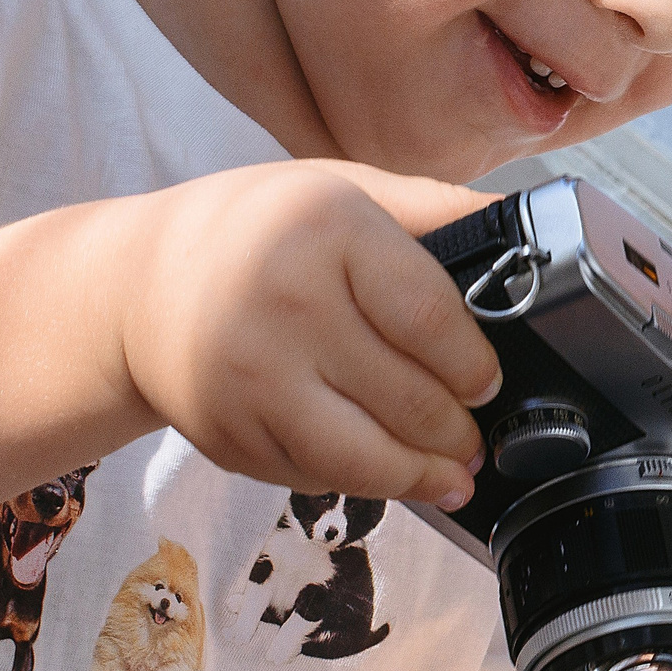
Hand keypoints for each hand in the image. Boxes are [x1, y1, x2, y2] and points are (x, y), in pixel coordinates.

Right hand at [111, 160, 502, 508]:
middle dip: (459, 431)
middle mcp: (283, 303)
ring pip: (365, 458)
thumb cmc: (257, 231)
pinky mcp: (226, 434)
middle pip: (409, 398)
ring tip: (452, 474)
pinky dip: (360, 482)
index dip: (475, 364)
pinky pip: (315, 477)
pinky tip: (384, 472)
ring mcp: (249, 378)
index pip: (432, 319)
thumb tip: (535, 227)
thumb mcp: (344, 188)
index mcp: (326, 229)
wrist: (135, 287)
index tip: (488, 380)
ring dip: (422, 476)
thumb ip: (437, 210)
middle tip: (475, 436)